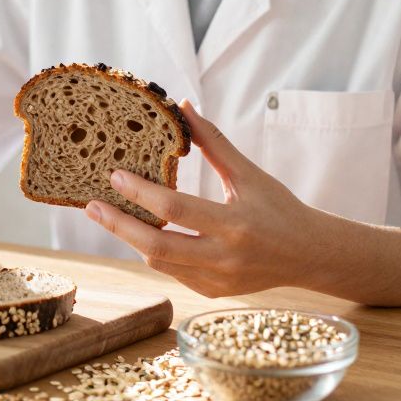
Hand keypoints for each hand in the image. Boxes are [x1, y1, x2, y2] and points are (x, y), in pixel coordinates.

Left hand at [84, 99, 328, 297]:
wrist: (310, 254)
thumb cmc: (280, 208)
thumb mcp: (249, 174)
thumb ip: (214, 143)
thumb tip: (184, 108)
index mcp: (234, 223)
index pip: (175, 209)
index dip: (140, 193)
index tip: (114, 177)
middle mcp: (224, 257)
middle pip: (157, 246)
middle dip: (118, 226)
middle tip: (90, 207)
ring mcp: (217, 280)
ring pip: (159, 263)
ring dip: (131, 239)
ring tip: (109, 216)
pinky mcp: (212, 292)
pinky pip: (172, 273)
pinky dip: (154, 253)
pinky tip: (141, 233)